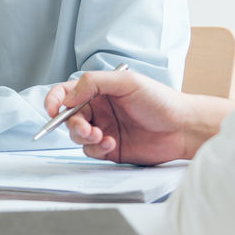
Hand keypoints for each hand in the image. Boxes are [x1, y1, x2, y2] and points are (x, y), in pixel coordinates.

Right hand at [44, 70, 203, 165]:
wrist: (183, 128)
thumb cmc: (160, 100)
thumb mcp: (126, 82)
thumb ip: (94, 83)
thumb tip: (68, 95)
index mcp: (100, 90)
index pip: (68, 92)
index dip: (55, 100)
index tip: (51, 110)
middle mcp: (99, 109)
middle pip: (69, 117)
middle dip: (73, 124)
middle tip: (87, 128)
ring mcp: (104, 129)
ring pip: (78, 136)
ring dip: (85, 137)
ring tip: (103, 137)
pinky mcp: (111, 149)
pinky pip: (91, 151)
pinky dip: (97, 149)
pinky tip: (112, 144)